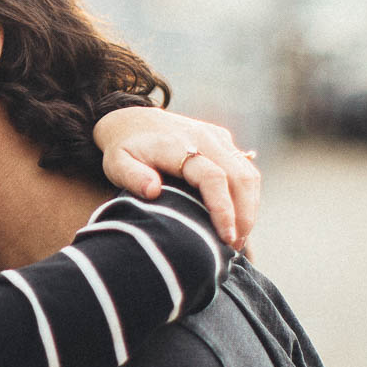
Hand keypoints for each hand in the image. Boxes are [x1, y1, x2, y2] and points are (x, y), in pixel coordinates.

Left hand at [94, 107, 259, 249]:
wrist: (133, 120)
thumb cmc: (124, 149)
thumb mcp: (117, 163)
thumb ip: (132, 176)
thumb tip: (153, 191)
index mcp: (178, 145)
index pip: (213, 177)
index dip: (223, 209)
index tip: (225, 237)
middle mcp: (203, 137)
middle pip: (239, 176)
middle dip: (244, 215)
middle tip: (234, 246)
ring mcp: (217, 137)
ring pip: (248, 173)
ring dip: (250, 208)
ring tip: (238, 238)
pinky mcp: (223, 140)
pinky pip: (246, 169)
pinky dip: (248, 196)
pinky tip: (239, 220)